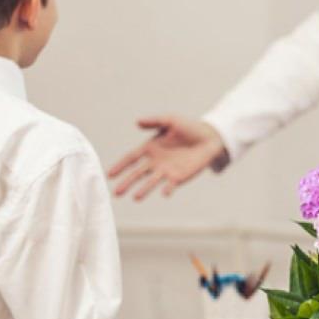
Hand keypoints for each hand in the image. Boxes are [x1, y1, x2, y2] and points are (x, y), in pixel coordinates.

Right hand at [107, 116, 229, 199]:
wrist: (209, 137)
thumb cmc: (188, 127)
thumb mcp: (170, 120)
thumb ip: (154, 121)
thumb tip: (137, 122)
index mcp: (150, 148)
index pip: (131, 158)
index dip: (120, 166)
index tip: (109, 175)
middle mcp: (155, 162)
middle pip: (137, 174)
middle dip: (127, 182)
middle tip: (116, 193)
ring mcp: (166, 171)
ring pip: (151, 182)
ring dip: (144, 190)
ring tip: (135, 198)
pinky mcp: (179, 177)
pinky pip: (171, 185)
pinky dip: (167, 189)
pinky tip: (164, 193)